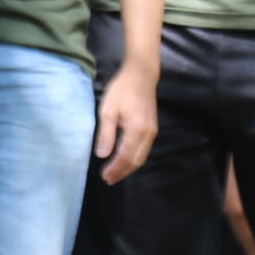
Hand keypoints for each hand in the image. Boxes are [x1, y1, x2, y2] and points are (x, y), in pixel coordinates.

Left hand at [94, 56, 159, 183]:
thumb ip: (105, 134)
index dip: (114, 169)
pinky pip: (144, 150)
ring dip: (128, 167)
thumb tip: (102, 155)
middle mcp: (148, 134)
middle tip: (108, 179)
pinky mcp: (152, 129)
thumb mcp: (107, 110)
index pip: (124, 157)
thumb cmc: (122, 90)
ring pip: (141, 157)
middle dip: (122, 172)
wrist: (141, 75)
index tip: (104, 176)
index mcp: (136, 130)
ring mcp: (152, 132)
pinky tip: (124, 160)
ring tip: (115, 174)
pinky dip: (133, 158)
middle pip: (136, 161)